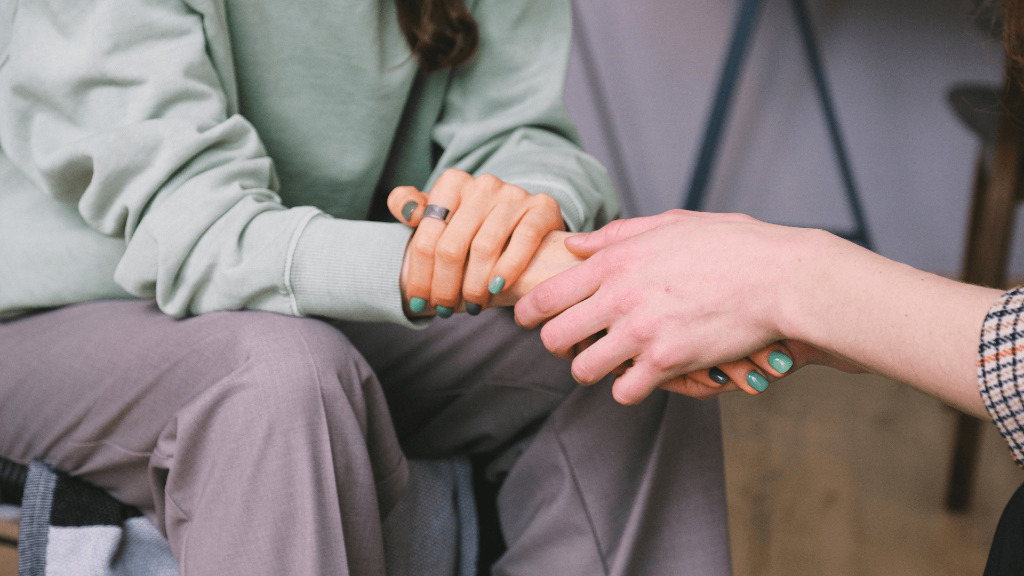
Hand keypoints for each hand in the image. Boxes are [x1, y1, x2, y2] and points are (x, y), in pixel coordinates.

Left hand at [388, 169, 563, 315]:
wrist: (526, 220)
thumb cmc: (474, 226)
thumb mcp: (442, 215)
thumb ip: (414, 208)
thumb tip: (404, 207)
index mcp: (452, 183)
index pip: (426, 237)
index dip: (419, 276)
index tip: (418, 303)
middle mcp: (482, 184)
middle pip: (452, 247)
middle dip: (445, 287)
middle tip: (445, 310)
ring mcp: (513, 194)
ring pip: (484, 249)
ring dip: (474, 287)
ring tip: (472, 306)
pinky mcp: (542, 207)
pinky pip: (523, 241)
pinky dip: (508, 269)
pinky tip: (497, 289)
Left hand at [515, 210, 850, 403]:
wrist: (780, 278)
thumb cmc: (731, 245)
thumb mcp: (671, 224)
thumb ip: (617, 235)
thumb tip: (575, 243)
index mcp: (615, 261)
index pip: (546, 294)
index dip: (527, 312)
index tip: (527, 319)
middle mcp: (619, 296)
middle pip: (554, 337)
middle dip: (557, 345)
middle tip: (571, 345)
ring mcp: (641, 332)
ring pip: (583, 369)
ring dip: (591, 369)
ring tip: (607, 362)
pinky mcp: (667, 362)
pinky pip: (624, 391)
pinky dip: (628, 388)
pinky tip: (641, 376)